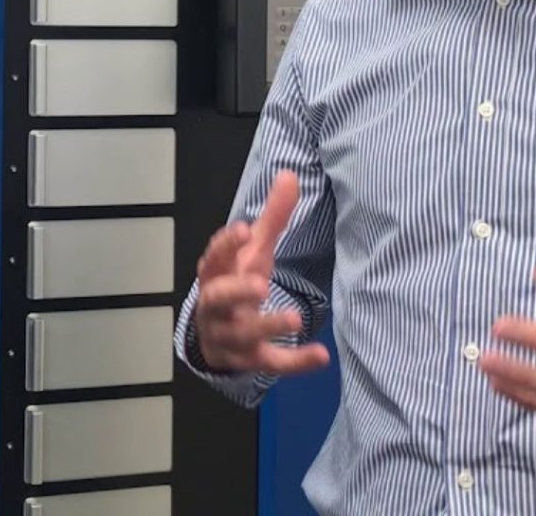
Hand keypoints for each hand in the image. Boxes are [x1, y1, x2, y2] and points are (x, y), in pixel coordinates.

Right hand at [195, 170, 330, 375]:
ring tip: (295, 318)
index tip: (243, 229)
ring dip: (267, 325)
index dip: (226, 244)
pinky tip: (320, 355)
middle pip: (219, 297)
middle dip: (237, 291)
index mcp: (215, 272)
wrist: (216, 337)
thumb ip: (272, 217)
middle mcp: (217, 304)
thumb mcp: (253, 250)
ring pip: (243, 334)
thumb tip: (290, 174)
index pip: (215, 256)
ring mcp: (230, 334)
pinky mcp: (249, 359)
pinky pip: (270, 362)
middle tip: (260, 284)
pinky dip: (294, 362)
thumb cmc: (236, 282)